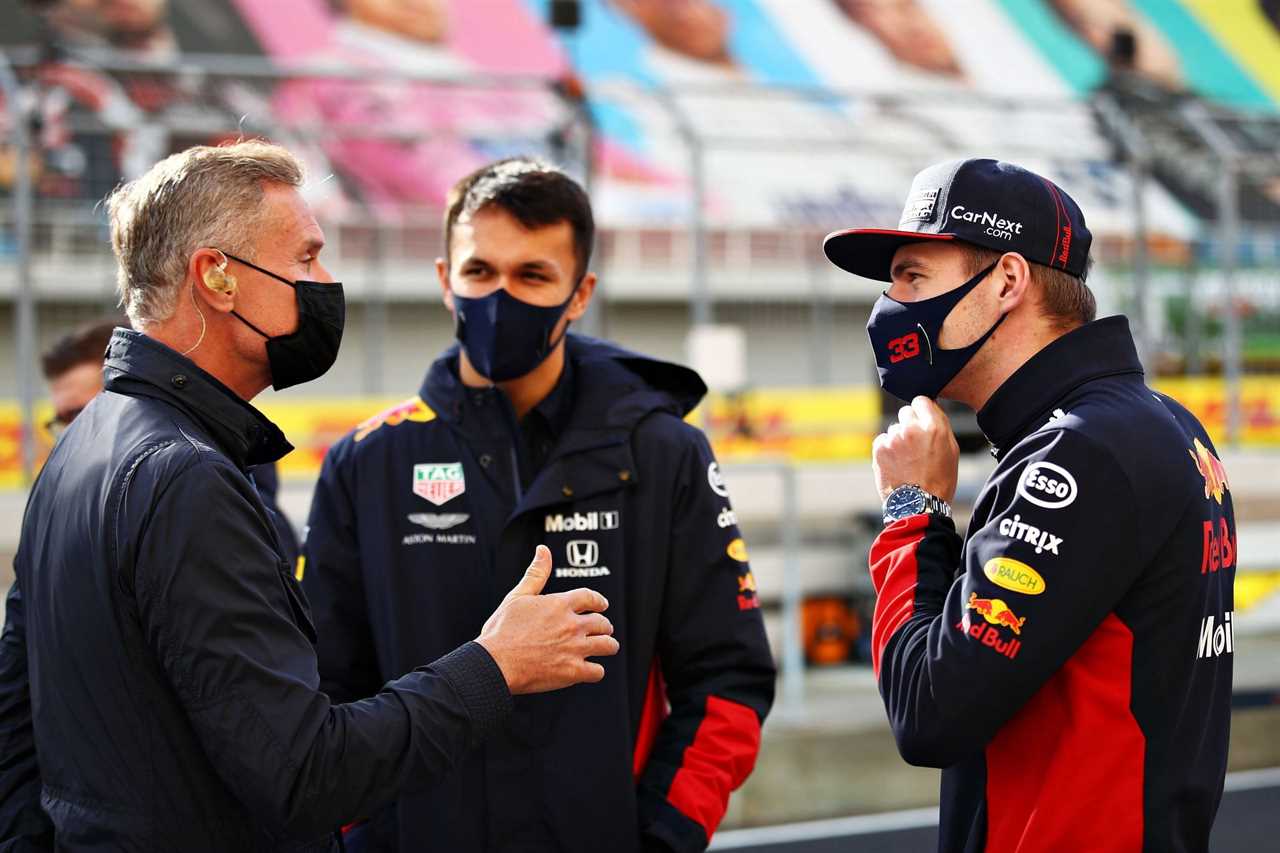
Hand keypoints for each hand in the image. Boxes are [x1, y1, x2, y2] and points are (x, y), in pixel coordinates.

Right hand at [476, 545, 618, 694]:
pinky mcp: (573, 671)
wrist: (494, 663)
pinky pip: (598, 672)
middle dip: (605, 626)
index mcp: (560, 604)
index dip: (599, 601)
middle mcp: (571, 624)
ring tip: (605, 647)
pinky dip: (596, 671)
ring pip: (608, 645)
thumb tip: (543, 551)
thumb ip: (536, 573)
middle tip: (603, 630)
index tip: (602, 606)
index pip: (591, 597)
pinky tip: (590, 670)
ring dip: (608, 645)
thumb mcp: (517, 596)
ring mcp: (574, 648)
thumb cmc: (501, 631)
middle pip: (603, 622)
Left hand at [872, 396, 959, 502]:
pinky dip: (886, 449)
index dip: (921, 411)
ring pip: (893, 429)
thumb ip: (940, 425)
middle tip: (914, 445)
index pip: (921, 401)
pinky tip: (895, 464)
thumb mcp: (951, 450)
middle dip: (909, 424)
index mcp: (934, 427)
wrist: (918, 505)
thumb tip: (931, 406)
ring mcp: (894, 438)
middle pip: (905, 412)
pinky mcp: (880, 448)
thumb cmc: (940, 480)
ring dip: (898, 439)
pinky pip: (882, 440)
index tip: (922, 421)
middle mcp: (912, 428)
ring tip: (906, 460)